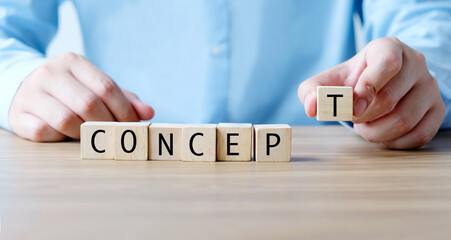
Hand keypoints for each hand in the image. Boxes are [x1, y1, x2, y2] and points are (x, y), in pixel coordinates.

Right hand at [9, 52, 154, 141]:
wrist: (28, 89)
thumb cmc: (72, 91)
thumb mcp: (97, 88)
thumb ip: (124, 99)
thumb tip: (149, 112)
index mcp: (74, 62)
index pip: (106, 87)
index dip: (124, 111)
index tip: (135, 127)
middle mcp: (50, 73)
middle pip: (88, 104)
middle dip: (108, 125)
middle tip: (116, 136)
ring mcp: (31, 92)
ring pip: (66, 120)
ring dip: (84, 134)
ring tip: (91, 136)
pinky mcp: (19, 114)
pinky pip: (45, 132)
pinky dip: (60, 139)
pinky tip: (65, 136)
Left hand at [298, 37, 444, 148]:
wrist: (378, 84)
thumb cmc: (352, 81)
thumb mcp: (328, 81)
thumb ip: (312, 90)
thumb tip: (311, 107)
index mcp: (388, 47)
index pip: (387, 64)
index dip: (368, 88)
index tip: (351, 108)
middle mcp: (415, 63)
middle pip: (390, 98)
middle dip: (364, 116)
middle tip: (353, 119)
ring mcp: (429, 86)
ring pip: (405, 119)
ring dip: (377, 132)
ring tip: (364, 129)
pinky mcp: (437, 108)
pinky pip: (420, 134)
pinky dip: (396, 143)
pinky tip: (382, 137)